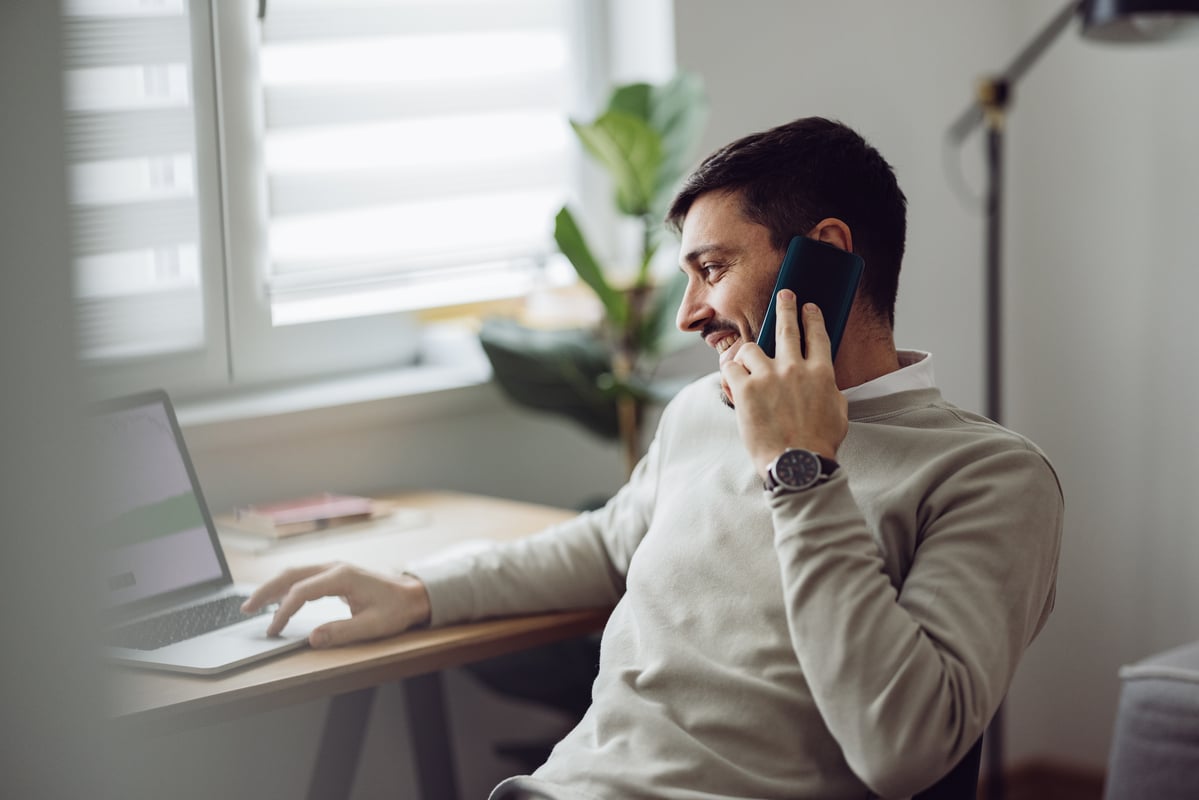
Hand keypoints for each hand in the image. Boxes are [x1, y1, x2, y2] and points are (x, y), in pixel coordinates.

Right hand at [241, 563, 430, 648]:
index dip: (284, 611)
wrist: (413, 595)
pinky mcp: (335, 575)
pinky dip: (286, 586)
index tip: (273, 629)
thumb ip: (341, 632)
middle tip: (246, 609)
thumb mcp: (372, 626)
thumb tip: (312, 638)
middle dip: (266, 591)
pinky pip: (304, 577)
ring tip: (253, 605)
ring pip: (295, 573)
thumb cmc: (396, 609)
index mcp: (342, 576)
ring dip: (273, 587)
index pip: (302, 591)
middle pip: (291, 574)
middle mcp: (335, 567)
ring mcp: (334, 569)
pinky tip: (276, 599)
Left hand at [719, 290, 847, 478]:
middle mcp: (795, 368)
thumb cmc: (819, 443)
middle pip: (787, 327)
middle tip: (784, 295)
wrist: (797, 463)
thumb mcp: (838, 411)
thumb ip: (829, 389)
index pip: (817, 335)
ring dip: (748, 354)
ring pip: (751, 348)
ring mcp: (768, 377)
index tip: (808, 307)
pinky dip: (730, 372)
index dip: (812, 317)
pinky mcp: (745, 389)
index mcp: (822, 373)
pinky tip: (732, 379)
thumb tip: (821, 380)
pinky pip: (731, 368)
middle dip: (785, 307)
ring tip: (748, 362)